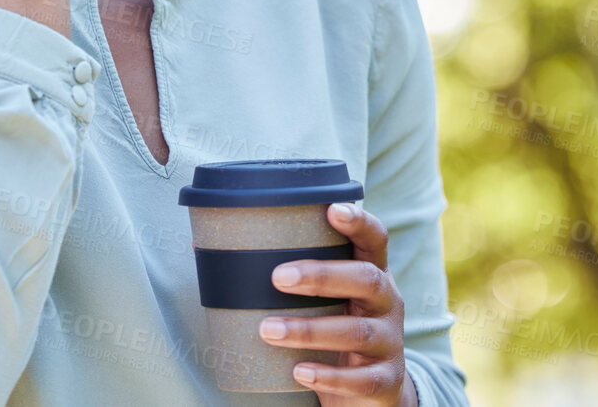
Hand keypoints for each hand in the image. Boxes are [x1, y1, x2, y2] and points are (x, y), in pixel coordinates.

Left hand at [260, 203, 416, 405]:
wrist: (370, 391)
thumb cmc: (335, 330)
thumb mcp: (326, 301)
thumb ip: (291, 279)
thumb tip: (208, 248)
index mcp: (373, 274)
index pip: (374, 240)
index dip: (360, 222)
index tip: (334, 209)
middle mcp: (386, 303)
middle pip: (365, 279)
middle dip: (322, 275)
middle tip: (278, 277)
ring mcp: (389, 342)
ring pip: (356, 331)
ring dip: (309, 330)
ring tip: (268, 330)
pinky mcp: (385, 380)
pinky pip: (361, 380)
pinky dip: (329, 376)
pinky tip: (300, 371)